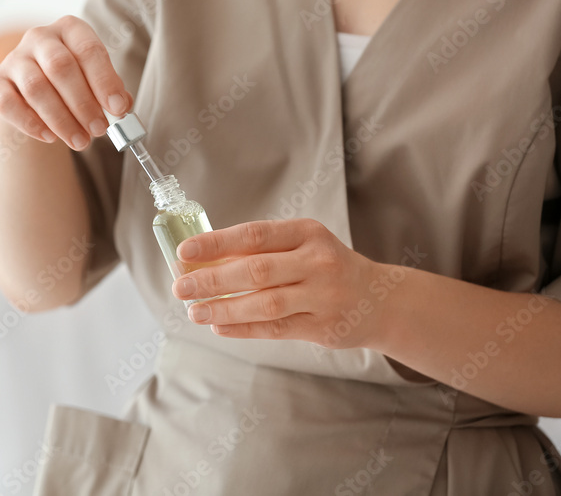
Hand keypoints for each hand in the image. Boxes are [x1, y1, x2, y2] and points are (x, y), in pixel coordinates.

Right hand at [0, 15, 132, 150]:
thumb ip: (112, 92)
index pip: (88, 50)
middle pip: (60, 67)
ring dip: (61, 119)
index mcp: (70, 29)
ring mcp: (14, 58)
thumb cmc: (73, 85)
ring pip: (36, 87)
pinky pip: (9, 104)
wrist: (34, 95)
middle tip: (99, 130)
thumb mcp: (96, 82)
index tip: (118, 109)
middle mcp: (40, 37)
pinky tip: (50, 137)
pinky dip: (31, 124)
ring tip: (80, 141)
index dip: (105, 81)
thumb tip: (122, 106)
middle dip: (83, 103)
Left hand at [172, 218, 388, 348]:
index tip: (184, 251)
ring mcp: (323, 295)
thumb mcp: (301, 245)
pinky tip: (219, 326)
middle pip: (256, 270)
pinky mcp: (323, 326)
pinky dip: (243, 328)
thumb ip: (260, 251)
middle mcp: (317, 261)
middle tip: (181, 287)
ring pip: (264, 303)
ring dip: (224, 307)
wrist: (379, 300)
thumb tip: (203, 260)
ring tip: (194, 311)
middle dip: (212, 279)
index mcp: (307, 232)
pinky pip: (275, 328)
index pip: (253, 235)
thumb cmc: (326, 266)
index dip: (215, 243)